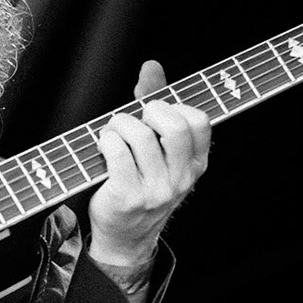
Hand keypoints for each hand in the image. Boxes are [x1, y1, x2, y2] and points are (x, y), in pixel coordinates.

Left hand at [88, 60, 210, 267]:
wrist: (125, 236)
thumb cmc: (140, 184)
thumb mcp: (157, 149)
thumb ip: (157, 106)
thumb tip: (151, 66)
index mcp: (195, 164)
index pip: (199, 121)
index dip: (175, 106)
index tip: (156, 113)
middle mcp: (181, 179)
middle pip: (174, 126)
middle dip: (149, 111)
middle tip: (136, 119)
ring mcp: (156, 191)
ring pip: (140, 135)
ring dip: (119, 125)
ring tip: (112, 134)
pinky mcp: (128, 197)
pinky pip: (117, 152)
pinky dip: (106, 141)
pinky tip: (103, 147)